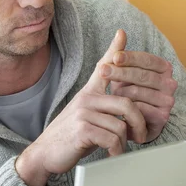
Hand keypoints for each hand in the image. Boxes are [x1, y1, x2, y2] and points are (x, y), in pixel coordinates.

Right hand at [16, 30, 146, 185]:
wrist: (45, 153)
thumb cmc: (70, 137)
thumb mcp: (85, 117)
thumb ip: (103, 109)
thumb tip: (128, 111)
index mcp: (88, 93)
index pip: (103, 67)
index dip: (114, 49)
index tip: (122, 32)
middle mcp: (86, 99)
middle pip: (126, 103)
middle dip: (139, 123)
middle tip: (140, 135)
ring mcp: (83, 113)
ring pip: (121, 125)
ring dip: (125, 142)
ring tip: (118, 149)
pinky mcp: (82, 129)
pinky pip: (112, 138)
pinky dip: (116, 150)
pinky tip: (111, 154)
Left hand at [100, 33, 177, 142]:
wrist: (130, 121)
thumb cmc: (125, 91)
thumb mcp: (121, 71)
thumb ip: (119, 52)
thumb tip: (120, 31)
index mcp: (163, 67)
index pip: (147, 59)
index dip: (130, 57)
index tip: (114, 57)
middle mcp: (169, 82)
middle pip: (143, 75)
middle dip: (121, 73)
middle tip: (102, 71)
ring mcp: (168, 100)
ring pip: (140, 92)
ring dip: (120, 93)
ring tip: (107, 94)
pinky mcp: (163, 117)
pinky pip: (141, 109)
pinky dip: (127, 108)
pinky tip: (116, 108)